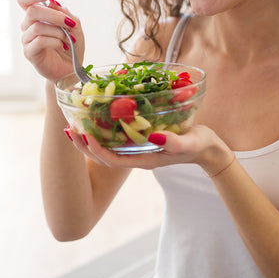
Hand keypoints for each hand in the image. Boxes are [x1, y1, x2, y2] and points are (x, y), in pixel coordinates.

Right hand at [18, 0, 84, 82]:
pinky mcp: (29, 53)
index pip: (24, 0)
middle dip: (54, 15)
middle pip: (32, 11)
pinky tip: (63, 46)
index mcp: (37, 17)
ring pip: (37, 27)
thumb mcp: (74, 25)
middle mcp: (28, 26)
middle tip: (70, 23)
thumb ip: (64, 13)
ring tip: (69, 39)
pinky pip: (39, 41)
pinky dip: (55, 41)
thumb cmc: (72, 46)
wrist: (72, 69)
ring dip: (58, 31)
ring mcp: (27, 40)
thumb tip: (52, 2)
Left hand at [64, 123, 232, 174]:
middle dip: (84, 145)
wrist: (208, 149)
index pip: (112, 160)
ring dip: (90, 138)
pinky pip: (116, 139)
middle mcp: (137, 157)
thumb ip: (174, 142)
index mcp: (145, 160)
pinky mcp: (141, 141)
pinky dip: (103, 130)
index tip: (83, 134)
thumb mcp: (190, 143)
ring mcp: (138, 150)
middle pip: (103, 156)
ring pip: (107, 148)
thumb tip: (154, 137)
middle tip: (69, 128)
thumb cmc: (200, 145)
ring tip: (74, 124)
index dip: (95, 149)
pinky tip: (96, 118)